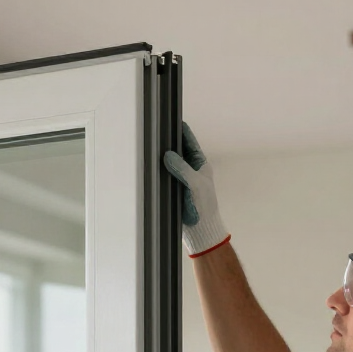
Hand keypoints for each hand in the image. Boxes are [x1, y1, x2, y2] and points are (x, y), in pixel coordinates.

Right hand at [163, 123, 229, 257]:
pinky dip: (158, 174)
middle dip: (168, 144)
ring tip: (150, 148)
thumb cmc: (203, 207)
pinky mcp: (173, 192)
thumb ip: (181, 168)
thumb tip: (168, 155)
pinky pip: (164, 179)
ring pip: (169, 166)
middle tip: (156, 133)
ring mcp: (182, 181)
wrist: (200, 231)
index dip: (181, 131)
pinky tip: (149, 169)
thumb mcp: (194, 184)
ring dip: (161, 160)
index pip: (190, 143)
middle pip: (178, 152)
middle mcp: (191, 171)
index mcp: (200, 165)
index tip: (172, 120)